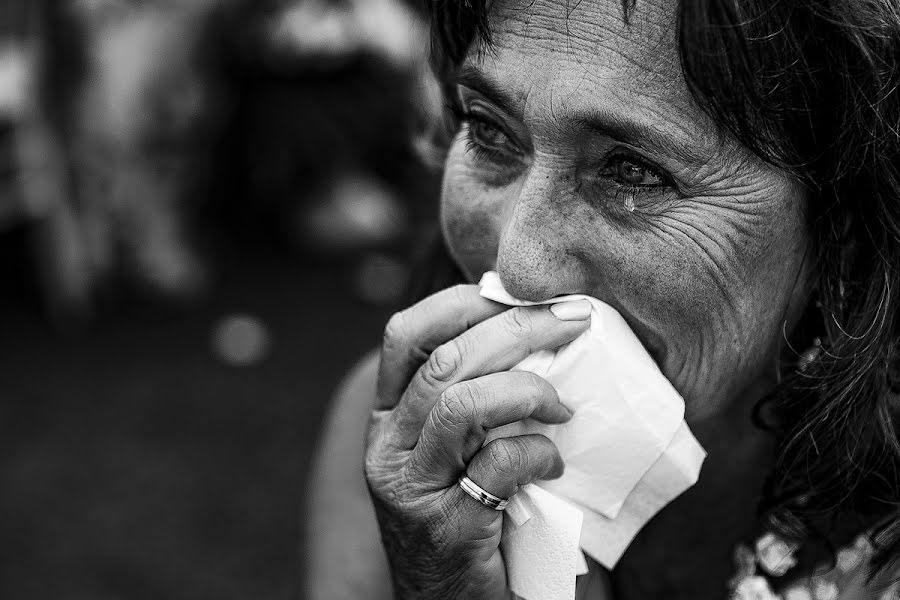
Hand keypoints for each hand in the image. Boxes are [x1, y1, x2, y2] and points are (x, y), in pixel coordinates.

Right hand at [364, 284, 591, 598]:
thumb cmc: (468, 512)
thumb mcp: (453, 449)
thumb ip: (471, 397)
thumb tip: (533, 326)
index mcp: (387, 416)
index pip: (405, 334)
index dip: (463, 303)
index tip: (524, 295)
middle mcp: (385, 446)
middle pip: (444, 361)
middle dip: (517, 329)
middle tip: (573, 322)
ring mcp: (409, 488)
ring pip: (461, 404)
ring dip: (527, 390)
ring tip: (562, 405)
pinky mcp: (445, 527)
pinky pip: (497, 465)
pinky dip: (537, 452)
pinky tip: (554, 461)